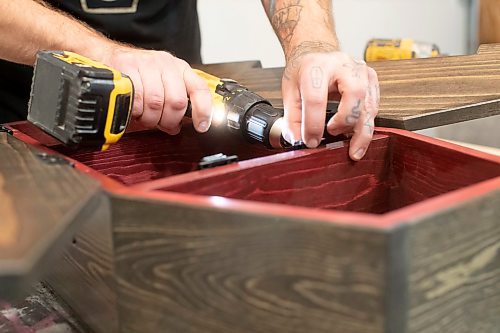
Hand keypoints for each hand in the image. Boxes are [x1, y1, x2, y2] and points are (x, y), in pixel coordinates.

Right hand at [100, 45, 212, 133]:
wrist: (110, 56)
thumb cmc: (139, 74)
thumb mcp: (163, 84)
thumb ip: (174, 105)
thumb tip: (177, 127)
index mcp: (180, 69)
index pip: (199, 89)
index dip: (204, 111)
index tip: (202, 126)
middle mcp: (166, 64)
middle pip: (176, 102)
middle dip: (169, 121)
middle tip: (162, 125)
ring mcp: (147, 63)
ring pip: (156, 103)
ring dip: (150, 118)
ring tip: (145, 117)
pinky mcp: (127, 66)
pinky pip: (136, 99)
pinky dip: (136, 112)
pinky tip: (135, 110)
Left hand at [281, 42, 379, 160]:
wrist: (317, 53)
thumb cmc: (305, 71)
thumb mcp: (290, 91)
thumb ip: (292, 118)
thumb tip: (296, 140)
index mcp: (316, 67)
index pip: (316, 99)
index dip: (313, 124)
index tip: (310, 141)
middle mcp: (342, 66)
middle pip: (354, 95)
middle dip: (345, 122)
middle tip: (334, 137)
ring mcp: (360, 71)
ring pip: (369, 103)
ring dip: (362, 131)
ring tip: (353, 149)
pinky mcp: (371, 80)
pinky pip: (374, 106)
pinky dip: (367, 124)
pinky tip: (359, 136)